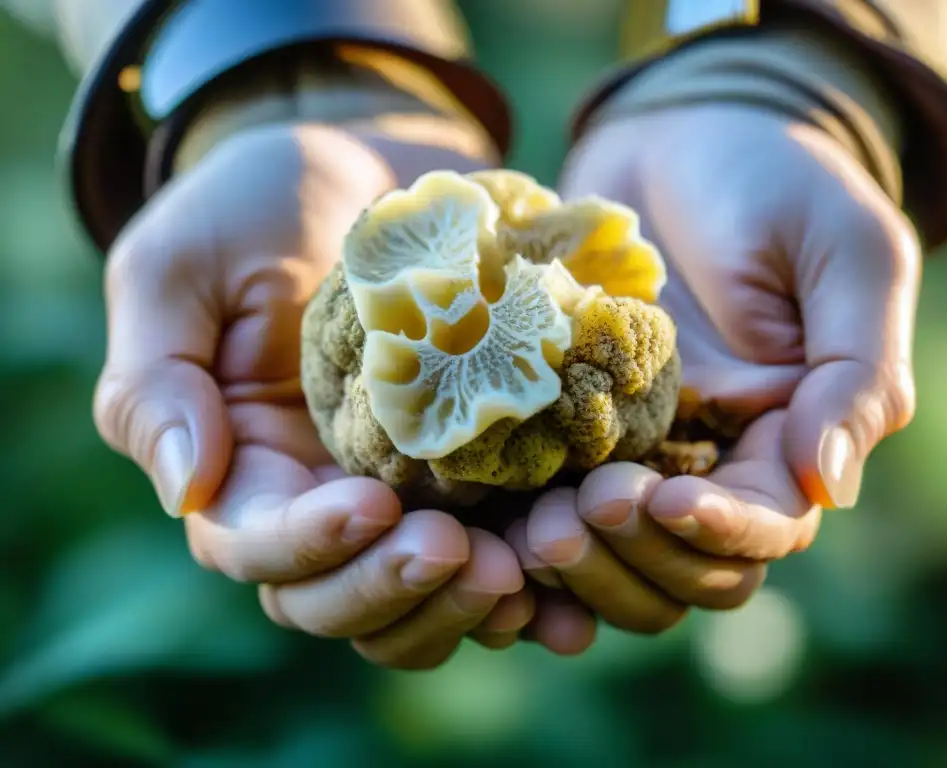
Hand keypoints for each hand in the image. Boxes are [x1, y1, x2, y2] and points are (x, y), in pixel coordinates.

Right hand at [92, 123, 535, 668]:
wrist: (368, 168)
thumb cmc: (257, 207)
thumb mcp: (178, 270)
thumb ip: (157, 384)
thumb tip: (188, 493)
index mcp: (241, 467)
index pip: (255, 545)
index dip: (308, 545)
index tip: (372, 503)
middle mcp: (318, 502)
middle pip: (336, 598)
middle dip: (391, 588)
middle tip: (456, 551)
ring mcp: (403, 496)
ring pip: (416, 600)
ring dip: (461, 604)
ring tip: (517, 573)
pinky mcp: (476, 477)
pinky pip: (496, 554)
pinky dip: (527, 587)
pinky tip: (561, 581)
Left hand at [510, 103, 919, 632]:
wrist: (676, 135)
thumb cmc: (776, 182)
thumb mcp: (847, 256)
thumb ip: (854, 373)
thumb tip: (831, 488)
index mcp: (791, 438)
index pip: (771, 524)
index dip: (723, 530)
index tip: (667, 498)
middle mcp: (714, 461)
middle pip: (688, 564)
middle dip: (638, 554)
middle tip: (576, 513)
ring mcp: (637, 450)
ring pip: (617, 552)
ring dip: (580, 560)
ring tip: (533, 525)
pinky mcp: (569, 426)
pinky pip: (548, 499)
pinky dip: (524, 529)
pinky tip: (496, 527)